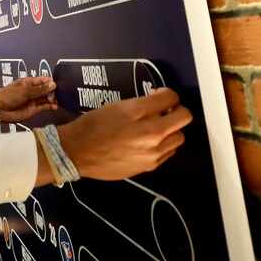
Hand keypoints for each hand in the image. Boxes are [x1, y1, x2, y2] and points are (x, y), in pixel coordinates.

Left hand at [0, 76, 57, 121]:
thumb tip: (53, 85)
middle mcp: (33, 90)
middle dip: (53, 91)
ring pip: (47, 98)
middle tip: (56, 94)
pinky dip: (50, 106)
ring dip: (53, 99)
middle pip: (47, 89)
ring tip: (56, 101)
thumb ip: (40, 89)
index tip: (57, 85)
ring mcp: (34, 100)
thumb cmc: (8, 96)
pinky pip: (44, 106)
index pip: (43, 80)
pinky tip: (55, 106)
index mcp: (29, 82)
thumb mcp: (25, 91)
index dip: (50, 82)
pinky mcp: (34, 109)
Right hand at [55, 88, 191, 181]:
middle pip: (184, 117)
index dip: (166, 93)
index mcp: (139, 114)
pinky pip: (168, 152)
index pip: (171, 97)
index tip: (159, 95)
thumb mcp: (116, 106)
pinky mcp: (149, 167)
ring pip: (180, 137)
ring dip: (172, 130)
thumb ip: (142, 104)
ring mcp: (152, 153)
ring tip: (157, 128)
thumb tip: (159, 101)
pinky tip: (149, 143)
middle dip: (176, 110)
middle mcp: (151, 134)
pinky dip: (164, 145)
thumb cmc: (93, 126)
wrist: (76, 152)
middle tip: (164, 111)